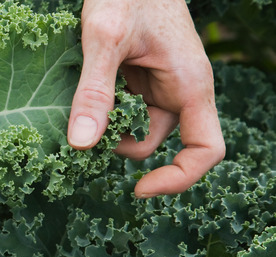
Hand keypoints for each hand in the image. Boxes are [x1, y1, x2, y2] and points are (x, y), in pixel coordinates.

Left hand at [67, 0, 225, 197]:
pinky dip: (104, 112)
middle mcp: (181, 90)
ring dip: (108, 129)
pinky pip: (126, 109)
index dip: (178, 178)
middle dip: (121, 147)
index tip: (139, 189)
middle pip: (158, 143)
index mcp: (190, 85)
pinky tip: (82, 98)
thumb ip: (94, 91)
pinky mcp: (143, 78)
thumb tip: (82, 144)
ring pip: (137, 128)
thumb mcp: (104, 40)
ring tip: (79, 110)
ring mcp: (162, 84)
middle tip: (84, 135)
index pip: (205, 151)